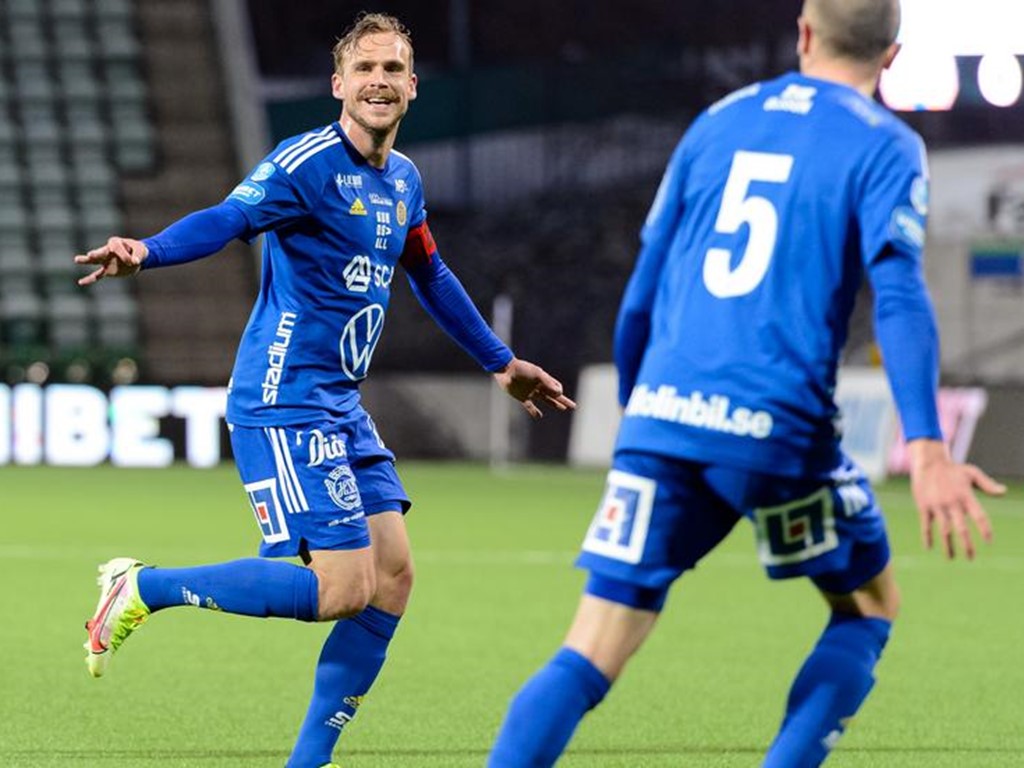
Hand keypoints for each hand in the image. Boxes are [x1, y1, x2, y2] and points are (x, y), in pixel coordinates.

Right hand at [75, 237, 148, 285]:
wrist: (137, 257)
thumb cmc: (138, 251)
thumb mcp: (141, 251)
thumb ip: (137, 255)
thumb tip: (134, 262)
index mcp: (115, 243)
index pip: (116, 248)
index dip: (125, 255)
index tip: (134, 261)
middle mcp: (107, 251)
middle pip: (100, 252)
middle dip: (96, 254)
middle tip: (90, 255)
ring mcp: (105, 261)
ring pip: (94, 261)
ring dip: (86, 261)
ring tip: (77, 259)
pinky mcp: (107, 270)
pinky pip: (97, 275)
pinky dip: (90, 279)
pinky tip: (81, 282)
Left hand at [493, 357, 576, 419]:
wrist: (506, 370)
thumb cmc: (522, 369)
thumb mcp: (537, 373)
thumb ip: (548, 382)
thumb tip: (559, 393)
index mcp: (544, 379)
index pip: (557, 388)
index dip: (559, 393)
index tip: (557, 394)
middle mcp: (539, 386)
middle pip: (555, 395)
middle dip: (564, 400)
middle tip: (573, 406)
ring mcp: (531, 392)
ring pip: (546, 400)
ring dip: (554, 404)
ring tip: (563, 408)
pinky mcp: (522, 397)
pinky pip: (530, 406)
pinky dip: (534, 412)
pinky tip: (539, 416)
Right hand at [908, 439, 1004, 559]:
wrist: (928, 462)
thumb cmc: (952, 469)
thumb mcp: (972, 473)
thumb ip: (987, 484)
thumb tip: (1004, 492)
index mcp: (966, 496)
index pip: (979, 516)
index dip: (985, 529)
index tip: (989, 541)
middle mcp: (952, 503)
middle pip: (961, 529)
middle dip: (966, 545)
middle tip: (971, 557)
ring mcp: (937, 506)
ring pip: (944, 530)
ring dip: (948, 546)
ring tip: (951, 558)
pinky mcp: (924, 506)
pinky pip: (925, 525)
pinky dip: (927, 537)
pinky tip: (928, 547)